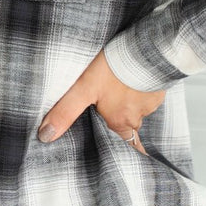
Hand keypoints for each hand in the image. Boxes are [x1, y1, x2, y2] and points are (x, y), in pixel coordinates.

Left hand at [37, 50, 166, 148]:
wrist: (146, 47)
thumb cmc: (115, 68)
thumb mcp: (84, 88)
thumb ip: (66, 112)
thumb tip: (46, 136)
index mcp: (120, 122)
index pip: (127, 147)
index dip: (127, 153)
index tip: (128, 158)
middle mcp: (137, 116)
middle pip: (128, 126)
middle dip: (120, 121)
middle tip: (110, 113)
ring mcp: (151, 101)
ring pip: (137, 107)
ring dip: (129, 101)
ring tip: (117, 88)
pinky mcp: (158, 84)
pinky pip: (147, 91)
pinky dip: (139, 87)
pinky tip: (130, 76)